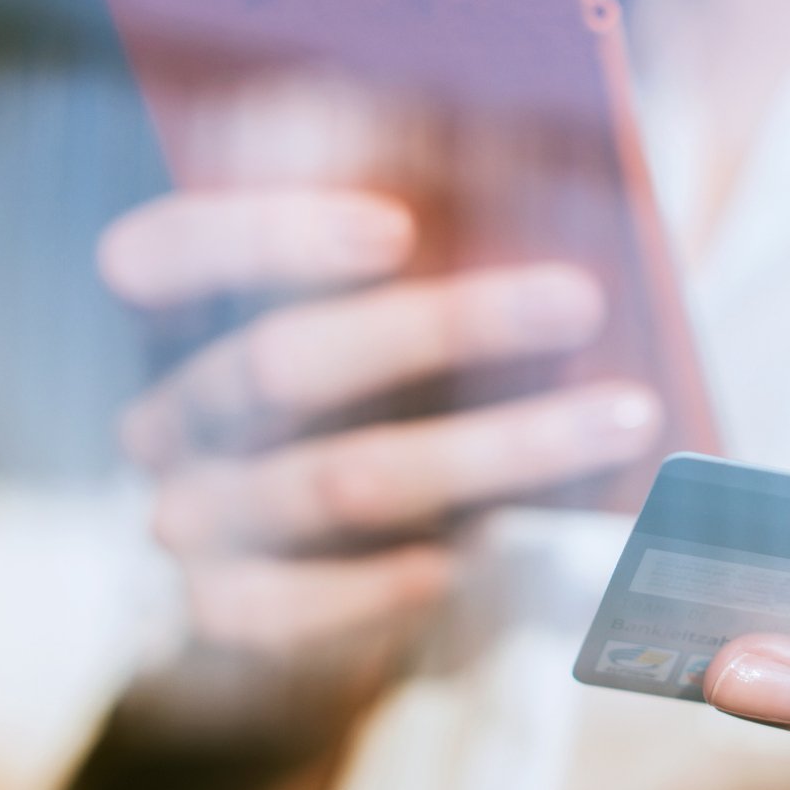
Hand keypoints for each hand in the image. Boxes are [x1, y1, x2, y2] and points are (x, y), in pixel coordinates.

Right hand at [100, 188, 662, 652]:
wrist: (324, 586)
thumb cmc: (393, 399)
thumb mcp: (399, 315)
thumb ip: (432, 240)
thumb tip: (538, 176)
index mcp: (180, 313)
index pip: (166, 250)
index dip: (268, 231)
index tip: (400, 227)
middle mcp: (169, 414)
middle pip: (284, 359)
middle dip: (447, 324)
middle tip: (580, 300)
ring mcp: (191, 518)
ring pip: (345, 477)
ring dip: (497, 447)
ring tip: (624, 417)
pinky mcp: (227, 612)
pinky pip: (304, 605)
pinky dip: (392, 579)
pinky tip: (473, 555)